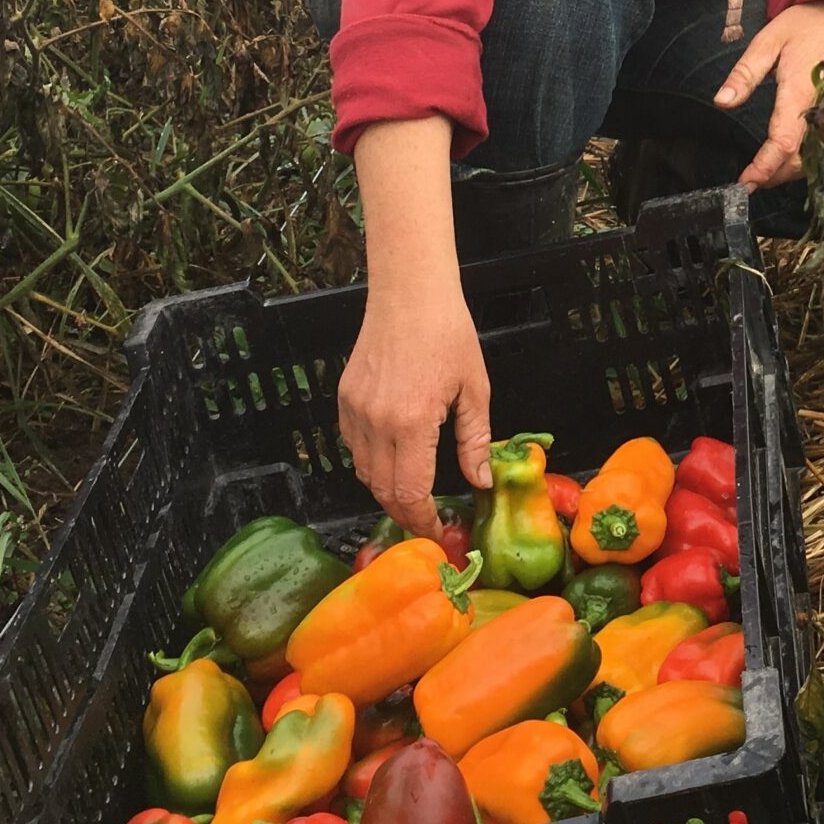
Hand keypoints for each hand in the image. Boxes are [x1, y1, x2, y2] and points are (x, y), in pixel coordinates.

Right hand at [336, 278, 491, 536]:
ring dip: (387, 489)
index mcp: (412, 421)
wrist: (409, 293)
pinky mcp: (343, 399)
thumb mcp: (474, 390)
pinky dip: (370, 462)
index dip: (423, 519)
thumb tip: (479, 483)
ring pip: (363, 471)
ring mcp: (355, 410)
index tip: (437, 530)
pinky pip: (352, 446)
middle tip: (428, 520)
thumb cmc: (448, 334)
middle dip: (406, 513)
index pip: (409, 492)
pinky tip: (393, 458)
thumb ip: (475, 442)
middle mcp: (376, 421)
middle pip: (382, 490)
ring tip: (413, 493)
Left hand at [713, 0, 823, 189]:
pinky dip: (809, 157)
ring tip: (765, 173)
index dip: (765, 167)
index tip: (745, 182)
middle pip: (803, 158)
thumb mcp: (768, 40)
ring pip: (819, 156)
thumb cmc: (805, 25)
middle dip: (776, 175)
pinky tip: (790, 158)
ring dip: (792, 170)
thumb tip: (722, 102)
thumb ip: (745, 74)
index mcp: (801, 91)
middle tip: (749, 181)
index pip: (785, 141)